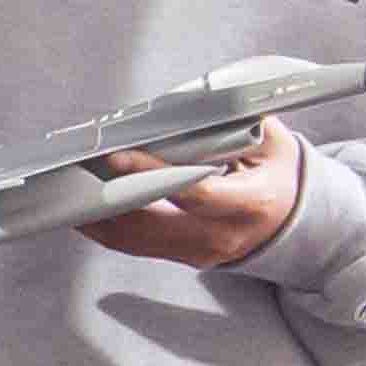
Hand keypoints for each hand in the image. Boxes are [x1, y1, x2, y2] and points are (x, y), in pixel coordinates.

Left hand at [84, 119, 302, 269]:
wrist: (296, 222)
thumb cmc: (279, 172)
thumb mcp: (271, 140)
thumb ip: (231, 123)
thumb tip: (179, 106)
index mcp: (250, 203)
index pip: (193, 192)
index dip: (152, 174)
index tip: (117, 157)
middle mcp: (222, 235)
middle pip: (151, 223)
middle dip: (108, 196)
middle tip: (74, 169)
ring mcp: (201, 253)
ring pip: (136, 240)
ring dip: (99, 214)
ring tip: (69, 186)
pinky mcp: (184, 259)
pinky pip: (137, 246)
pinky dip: (108, 226)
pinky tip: (85, 206)